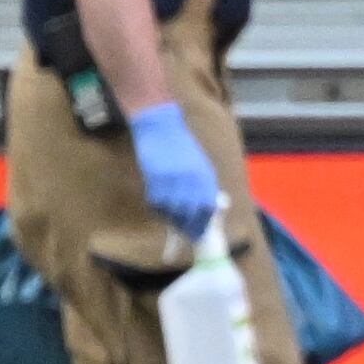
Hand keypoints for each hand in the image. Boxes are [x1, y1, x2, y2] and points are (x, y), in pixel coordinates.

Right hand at [124, 102, 221, 242]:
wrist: (162, 129)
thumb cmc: (183, 148)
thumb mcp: (201, 167)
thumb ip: (205, 188)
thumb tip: (210, 211)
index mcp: (205, 178)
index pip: (207, 210)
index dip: (202, 225)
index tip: (199, 235)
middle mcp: (190, 182)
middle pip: (189, 214)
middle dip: (187, 227)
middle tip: (185, 235)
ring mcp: (171, 182)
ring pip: (171, 211)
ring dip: (172, 218)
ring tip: (172, 217)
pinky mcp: (153, 180)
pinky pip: (155, 203)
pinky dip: (158, 208)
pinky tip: (160, 204)